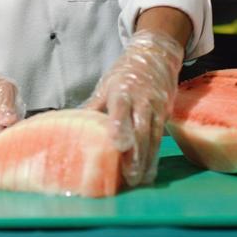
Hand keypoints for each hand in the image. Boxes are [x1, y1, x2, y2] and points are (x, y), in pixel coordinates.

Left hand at [85, 29, 183, 185]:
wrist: (156, 56)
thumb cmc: (125, 74)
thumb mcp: (106, 85)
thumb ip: (93, 106)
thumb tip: (71, 123)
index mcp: (123, 91)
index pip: (121, 109)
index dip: (120, 127)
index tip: (118, 146)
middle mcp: (142, 100)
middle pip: (140, 129)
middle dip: (136, 154)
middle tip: (129, 176)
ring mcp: (156, 107)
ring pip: (153, 137)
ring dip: (147, 160)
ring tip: (139, 180)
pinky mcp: (165, 114)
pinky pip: (159, 138)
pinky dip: (154, 156)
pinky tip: (149, 172)